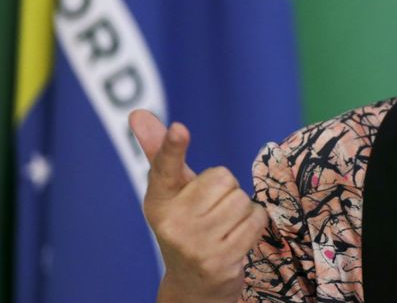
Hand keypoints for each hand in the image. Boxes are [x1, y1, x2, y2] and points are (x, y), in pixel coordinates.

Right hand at [130, 110, 266, 302]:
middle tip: (213, 212)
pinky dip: (254, 224)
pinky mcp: (220, 260)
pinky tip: (237, 239)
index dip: (173, 147)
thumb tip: (137, 113)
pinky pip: (255, 219)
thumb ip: (163, 152)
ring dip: (242, 210)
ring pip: (241, 199)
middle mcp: (172, 223)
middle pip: (224, 178)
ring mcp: (195, 244)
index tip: (179, 129)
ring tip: (224, 227)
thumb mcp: (173, 191)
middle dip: (227, 191)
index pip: (165, 167)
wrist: (194, 286)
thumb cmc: (186, 224)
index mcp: (158, 201)